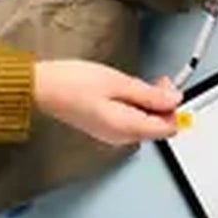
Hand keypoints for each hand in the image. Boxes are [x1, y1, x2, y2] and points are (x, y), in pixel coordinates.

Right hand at [32, 58, 183, 146]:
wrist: (43, 88)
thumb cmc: (73, 84)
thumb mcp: (118, 82)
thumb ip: (150, 94)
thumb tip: (174, 100)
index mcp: (127, 128)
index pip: (168, 128)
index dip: (173, 107)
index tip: (167, 87)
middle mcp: (121, 137)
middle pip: (157, 126)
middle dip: (162, 103)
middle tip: (155, 80)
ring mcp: (112, 134)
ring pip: (145, 122)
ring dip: (148, 102)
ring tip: (135, 83)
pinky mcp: (105, 127)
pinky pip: (131, 120)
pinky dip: (135, 105)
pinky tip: (125, 90)